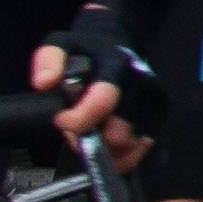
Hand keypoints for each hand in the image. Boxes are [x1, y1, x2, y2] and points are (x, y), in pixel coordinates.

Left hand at [36, 17, 154, 171]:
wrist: (117, 48)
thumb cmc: (86, 52)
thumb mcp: (61, 45)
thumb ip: (49, 60)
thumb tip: (44, 83)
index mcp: (118, 64)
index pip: (104, 99)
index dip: (80, 118)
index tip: (60, 121)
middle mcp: (143, 84)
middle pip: (119, 130)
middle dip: (91, 137)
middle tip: (73, 130)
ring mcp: (155, 103)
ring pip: (129, 144)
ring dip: (104, 148)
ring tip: (89, 135)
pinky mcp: (159, 119)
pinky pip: (139, 151)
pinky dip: (119, 156)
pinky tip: (104, 147)